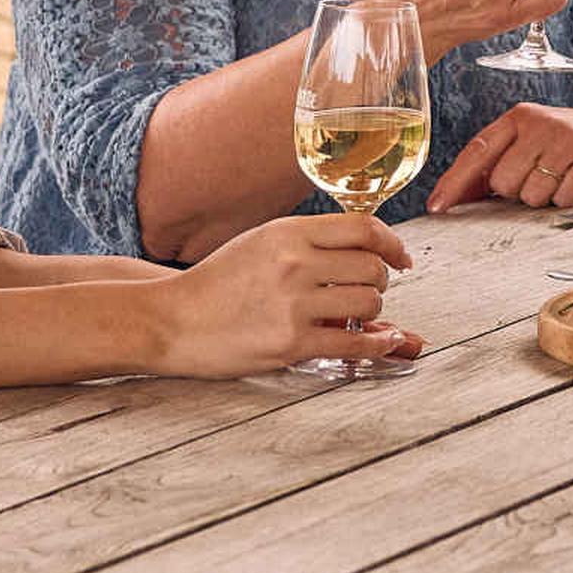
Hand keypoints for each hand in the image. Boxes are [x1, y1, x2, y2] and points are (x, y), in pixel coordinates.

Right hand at [147, 212, 414, 376]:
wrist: (172, 320)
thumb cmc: (219, 281)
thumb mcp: (263, 244)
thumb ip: (312, 243)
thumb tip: (375, 253)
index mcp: (288, 232)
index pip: (363, 228)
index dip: (392, 243)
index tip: (400, 258)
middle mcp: (294, 263)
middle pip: (372, 268)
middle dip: (379, 281)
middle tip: (367, 291)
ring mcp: (293, 304)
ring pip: (369, 304)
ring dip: (372, 313)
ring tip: (353, 315)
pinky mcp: (289, 343)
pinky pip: (353, 344)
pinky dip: (377, 345)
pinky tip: (383, 342)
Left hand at [429, 98, 572, 210]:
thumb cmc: (570, 141)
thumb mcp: (531, 141)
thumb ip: (495, 164)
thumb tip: (452, 197)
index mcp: (518, 117)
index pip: (477, 151)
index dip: (454, 182)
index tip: (436, 208)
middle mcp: (540, 123)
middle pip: (504, 183)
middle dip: (517, 192)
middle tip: (541, 179)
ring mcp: (568, 139)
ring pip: (532, 195)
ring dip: (545, 197)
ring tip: (563, 177)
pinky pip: (564, 199)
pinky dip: (569, 199)